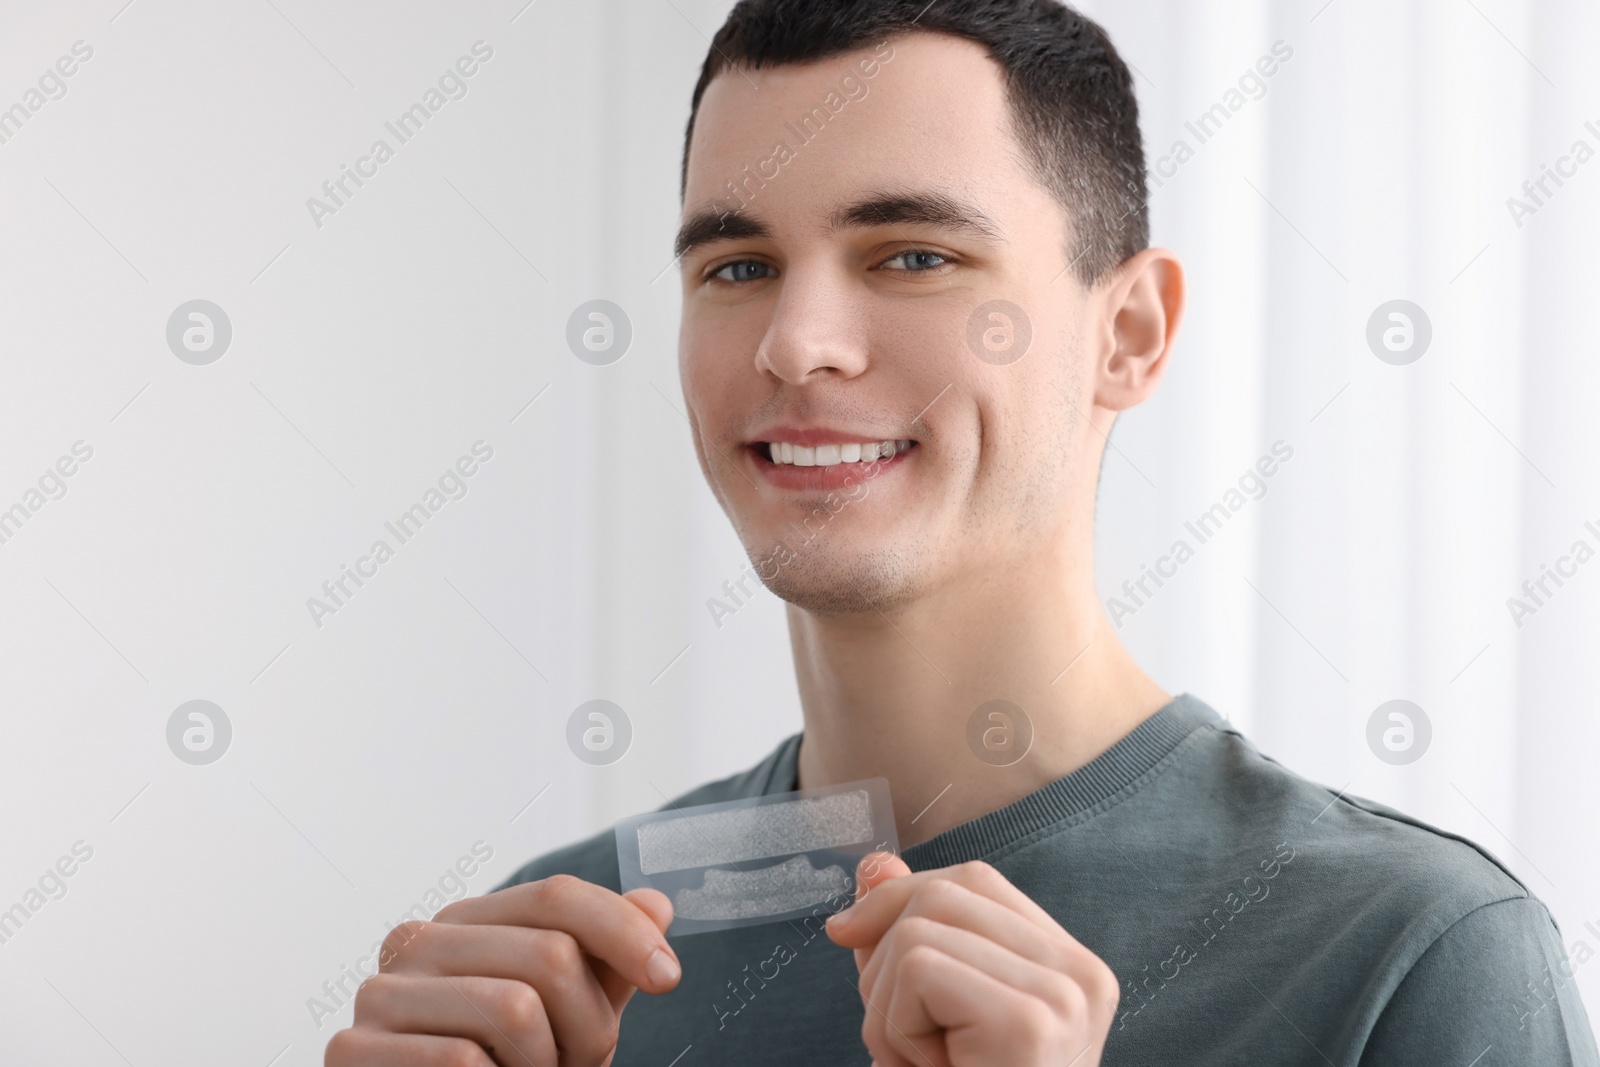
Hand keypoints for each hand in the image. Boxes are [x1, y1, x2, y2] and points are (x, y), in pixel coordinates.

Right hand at [325, 876, 678, 1066]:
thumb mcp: (568, 1017)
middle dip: (588, 1026)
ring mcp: (377, 994)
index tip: (669, 976)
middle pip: (550, 955)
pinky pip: (461, 1061)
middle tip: (572, 1066)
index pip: (557, 895)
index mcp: (467, 922)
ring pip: (514, 1009)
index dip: (624, 931)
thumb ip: (606, 961)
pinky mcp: (350, 1052)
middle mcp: (416, 942)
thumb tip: (657, 904)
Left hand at [826, 855, 1118, 1066]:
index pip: (974, 879)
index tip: (849, 937)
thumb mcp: (925, 1017)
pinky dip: (893, 1027)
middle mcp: (1081, 974)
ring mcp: (1063, 994)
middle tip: (899, 1039)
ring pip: (917, 930)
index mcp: (1071, 968)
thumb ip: (905, 937)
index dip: (900, 897)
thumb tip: (873, 863)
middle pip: (943, 892)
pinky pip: (916, 969)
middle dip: (885, 956)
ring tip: (922, 1065)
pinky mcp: (1030, 1020)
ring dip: (886, 1006)